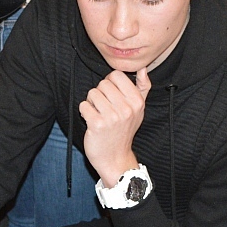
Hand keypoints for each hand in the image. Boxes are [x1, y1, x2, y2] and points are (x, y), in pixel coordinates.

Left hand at [78, 68, 151, 184]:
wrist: (115, 158)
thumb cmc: (125, 131)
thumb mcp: (139, 110)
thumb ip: (143, 88)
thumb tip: (143, 68)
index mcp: (137, 102)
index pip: (116, 75)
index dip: (110, 83)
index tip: (111, 95)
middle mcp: (126, 108)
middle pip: (103, 83)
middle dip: (100, 94)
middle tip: (104, 108)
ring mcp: (112, 117)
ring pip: (92, 93)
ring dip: (91, 103)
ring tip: (98, 114)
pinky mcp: (97, 124)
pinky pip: (84, 105)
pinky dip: (84, 112)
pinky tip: (92, 121)